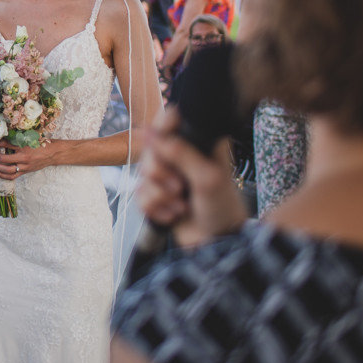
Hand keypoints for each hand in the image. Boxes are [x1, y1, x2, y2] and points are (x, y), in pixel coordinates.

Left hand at [0, 139, 54, 179]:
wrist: (53, 153)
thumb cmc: (42, 143)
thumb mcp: (29, 137)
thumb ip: (17, 138)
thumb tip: (2, 138)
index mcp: (24, 146)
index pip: (5, 144)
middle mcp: (23, 157)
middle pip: (3, 159)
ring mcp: (24, 166)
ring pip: (6, 170)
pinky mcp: (25, 172)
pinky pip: (12, 176)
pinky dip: (2, 175)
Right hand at [136, 108, 246, 247]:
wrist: (219, 245)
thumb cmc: (223, 208)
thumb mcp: (207, 177)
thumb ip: (180, 152)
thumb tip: (149, 132)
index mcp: (197, 143)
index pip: (170, 118)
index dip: (161, 127)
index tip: (161, 143)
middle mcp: (180, 156)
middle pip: (149, 149)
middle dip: (159, 172)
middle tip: (179, 185)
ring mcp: (167, 176)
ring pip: (142, 175)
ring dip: (160, 195)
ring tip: (181, 204)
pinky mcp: (156, 197)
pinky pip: (139, 196)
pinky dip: (155, 208)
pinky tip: (173, 214)